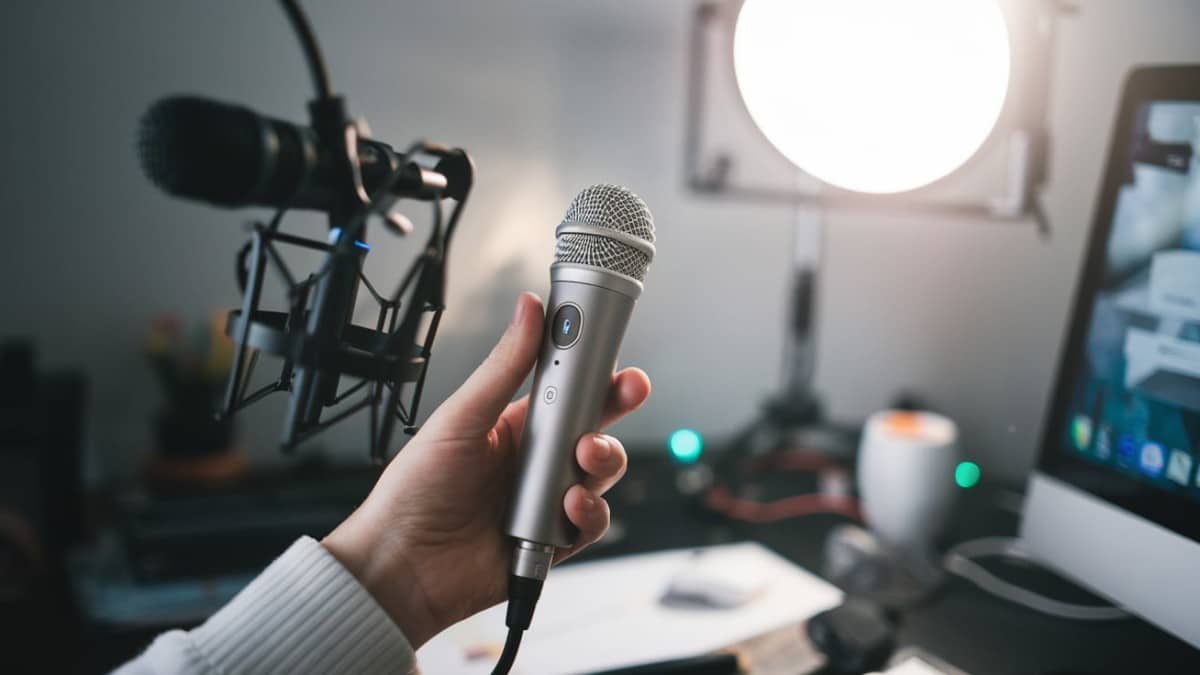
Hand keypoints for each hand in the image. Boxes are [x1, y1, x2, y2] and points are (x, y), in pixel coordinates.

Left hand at [322, 293, 650, 647]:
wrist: (400, 565)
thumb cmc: (415, 490)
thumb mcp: (461, 417)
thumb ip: (504, 366)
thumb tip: (529, 310)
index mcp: (515, 425)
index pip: (570, 390)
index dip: (599, 373)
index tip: (618, 357)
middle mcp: (536, 461)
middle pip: (596, 427)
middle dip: (615, 410)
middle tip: (624, 395)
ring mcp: (547, 501)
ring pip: (601, 474)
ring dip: (603, 460)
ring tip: (582, 457)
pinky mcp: (554, 541)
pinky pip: (591, 522)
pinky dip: (588, 512)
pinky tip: (566, 506)